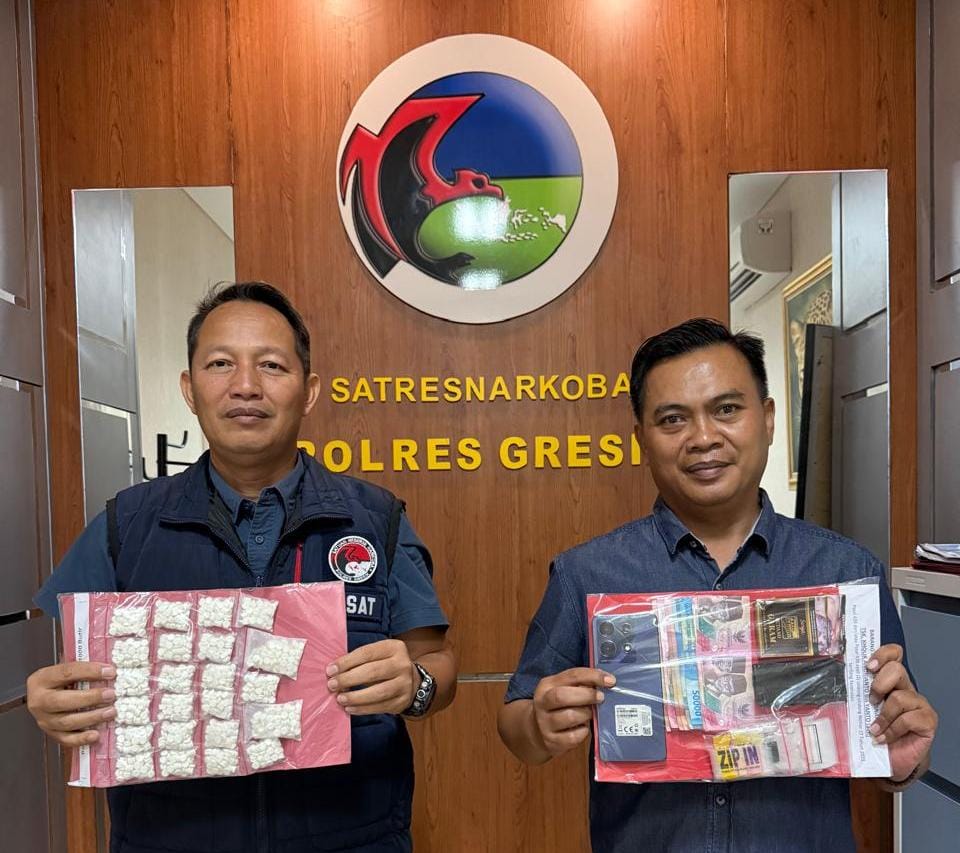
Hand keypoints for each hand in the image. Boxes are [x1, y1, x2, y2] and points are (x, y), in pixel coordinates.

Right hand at [26, 662, 116, 746]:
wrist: (44, 696)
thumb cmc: (60, 681)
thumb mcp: (67, 670)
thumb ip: (84, 670)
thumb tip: (110, 670)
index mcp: (42, 679)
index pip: (66, 673)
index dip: (90, 671)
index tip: (110, 672)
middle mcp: (39, 701)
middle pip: (62, 701)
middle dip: (90, 698)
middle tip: (111, 695)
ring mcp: (43, 720)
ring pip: (66, 722)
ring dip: (91, 717)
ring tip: (110, 712)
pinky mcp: (51, 734)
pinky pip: (66, 739)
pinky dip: (81, 739)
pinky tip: (96, 735)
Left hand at [326, 639, 416, 714]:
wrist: (412, 682)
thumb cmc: (386, 666)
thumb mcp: (378, 655)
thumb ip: (359, 660)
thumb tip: (334, 671)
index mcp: (394, 647)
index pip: (367, 653)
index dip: (346, 662)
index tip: (330, 670)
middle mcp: (402, 664)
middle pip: (372, 672)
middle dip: (349, 679)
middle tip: (332, 685)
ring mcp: (405, 684)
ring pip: (378, 692)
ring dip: (355, 697)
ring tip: (340, 699)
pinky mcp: (402, 701)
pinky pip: (380, 707)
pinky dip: (363, 709)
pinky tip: (350, 708)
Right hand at [531, 667, 614, 757]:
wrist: (537, 731)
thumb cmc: (558, 706)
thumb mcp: (563, 689)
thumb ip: (580, 684)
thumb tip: (605, 681)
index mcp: (546, 685)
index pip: (571, 675)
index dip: (593, 676)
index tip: (610, 680)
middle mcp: (542, 703)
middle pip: (563, 696)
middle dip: (587, 695)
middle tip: (601, 698)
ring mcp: (545, 724)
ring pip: (570, 716)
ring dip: (586, 714)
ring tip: (590, 714)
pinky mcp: (552, 741)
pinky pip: (573, 737)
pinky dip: (583, 732)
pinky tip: (583, 728)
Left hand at [868, 644, 937, 780]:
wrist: (890, 761)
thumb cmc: (875, 732)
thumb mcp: (860, 710)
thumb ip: (855, 695)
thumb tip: (832, 681)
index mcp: (890, 681)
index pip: (894, 655)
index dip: (883, 654)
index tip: (869, 666)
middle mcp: (906, 688)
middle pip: (897, 669)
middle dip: (879, 684)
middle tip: (870, 700)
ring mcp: (919, 704)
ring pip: (900, 697)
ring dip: (883, 715)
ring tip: (874, 728)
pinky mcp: (927, 721)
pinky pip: (908, 719)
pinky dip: (892, 730)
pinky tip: (884, 738)